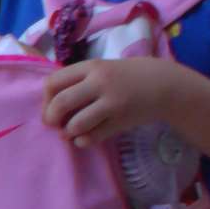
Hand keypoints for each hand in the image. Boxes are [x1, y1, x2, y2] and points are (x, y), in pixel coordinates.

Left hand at [42, 57, 186, 147]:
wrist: (164, 84)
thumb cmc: (125, 77)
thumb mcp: (100, 70)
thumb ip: (76, 82)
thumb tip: (48, 106)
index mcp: (91, 67)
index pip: (53, 83)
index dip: (45, 99)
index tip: (50, 107)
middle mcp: (100, 83)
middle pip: (61, 103)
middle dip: (50, 117)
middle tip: (53, 124)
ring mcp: (112, 103)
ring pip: (76, 124)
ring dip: (68, 132)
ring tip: (70, 132)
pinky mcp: (122, 121)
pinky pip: (93, 137)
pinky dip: (83, 141)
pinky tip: (84, 138)